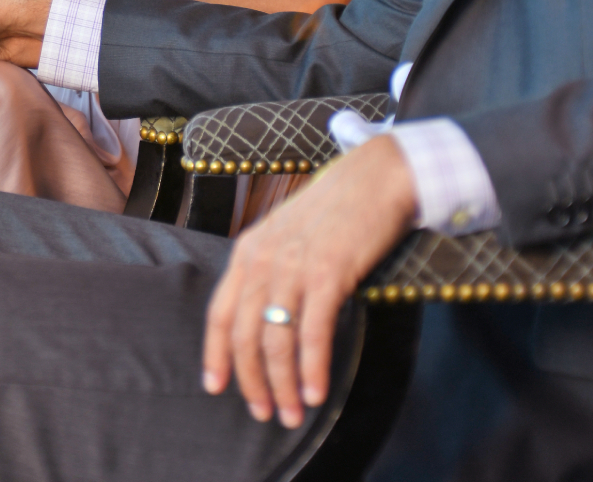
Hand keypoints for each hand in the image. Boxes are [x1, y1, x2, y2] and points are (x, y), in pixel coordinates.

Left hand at [201, 136, 417, 428]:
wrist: (376, 177)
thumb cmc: (337, 209)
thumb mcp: (287, 235)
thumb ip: (270, 269)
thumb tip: (265, 316)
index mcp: (248, 251)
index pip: (218, 313)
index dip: (216, 355)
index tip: (215, 387)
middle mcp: (263, 260)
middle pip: (244, 335)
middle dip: (252, 382)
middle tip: (264, 413)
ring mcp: (294, 266)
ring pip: (276, 341)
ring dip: (282, 384)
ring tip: (291, 414)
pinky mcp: (328, 273)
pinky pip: (313, 333)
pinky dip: (311, 369)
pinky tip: (315, 393)